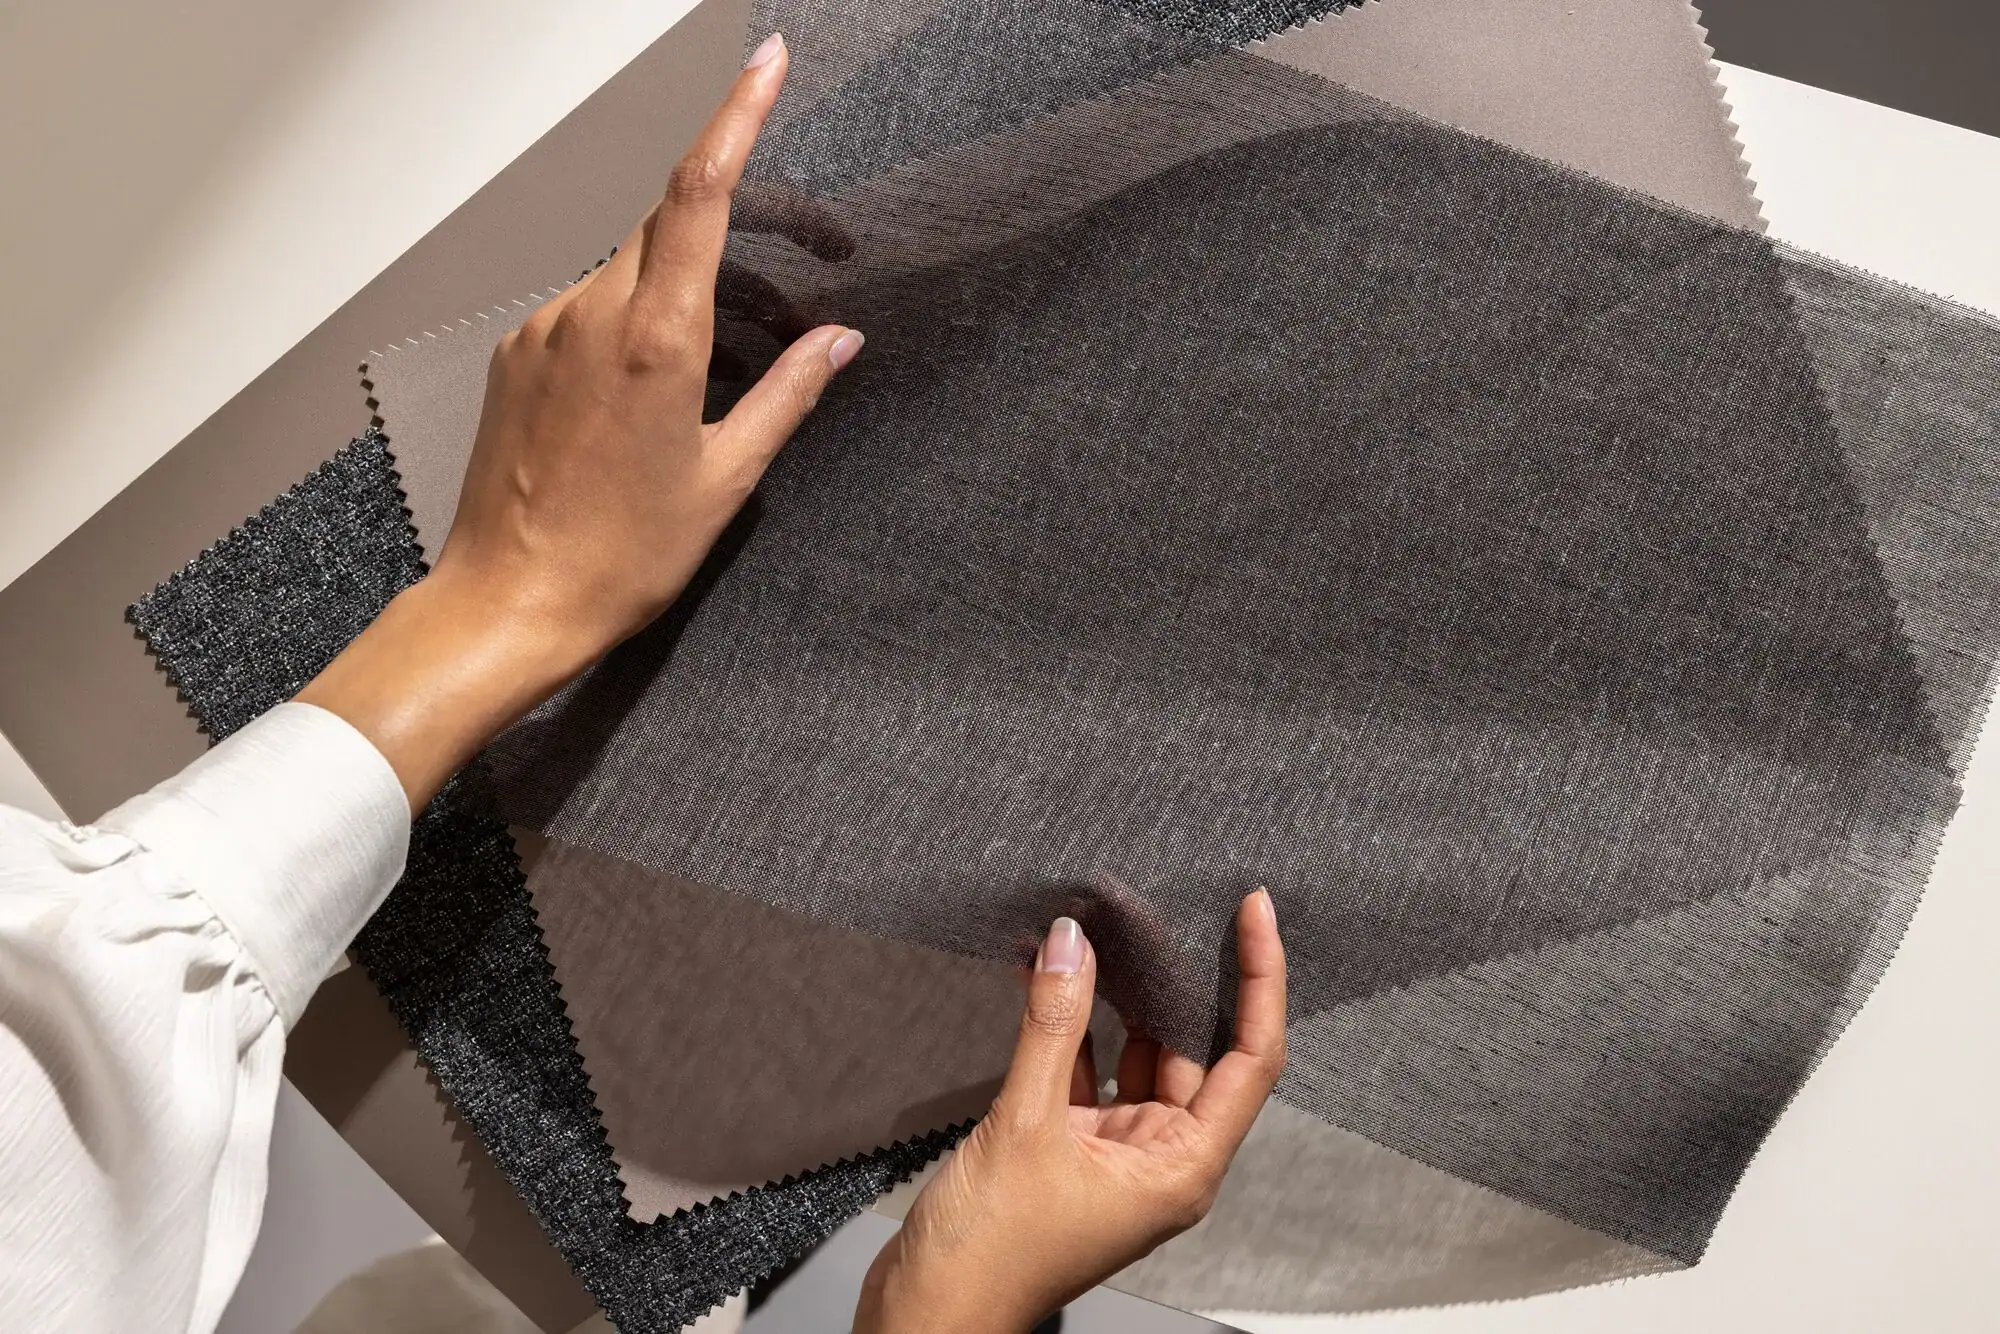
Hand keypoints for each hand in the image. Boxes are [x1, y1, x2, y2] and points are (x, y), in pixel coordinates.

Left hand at [299, 32, 859, 809]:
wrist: (508, 604)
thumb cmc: (617, 558)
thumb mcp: (725, 479)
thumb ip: (787, 396)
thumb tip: (838, 343)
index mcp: (653, 339)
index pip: (698, 191)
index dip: (737, 115)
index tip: (768, 64)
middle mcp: (589, 315)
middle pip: (670, 222)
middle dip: (737, 220)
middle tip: (802, 249)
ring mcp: (543, 330)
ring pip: (630, 267)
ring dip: (687, 285)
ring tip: (727, 361)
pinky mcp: (516, 354)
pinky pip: (589, 307)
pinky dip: (636, 318)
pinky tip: (658, 384)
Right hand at [856, 891, 1286, 1332]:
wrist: (926, 1315)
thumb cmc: (989, 1257)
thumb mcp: (1025, 1124)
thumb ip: (1053, 1028)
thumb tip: (1072, 944)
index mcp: (1182, 1169)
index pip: (1252, 1059)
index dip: (1260, 982)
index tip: (1253, 916)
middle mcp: (1159, 1161)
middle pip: (1194, 1050)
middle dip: (1175, 980)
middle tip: (1157, 910)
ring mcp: (1113, 1155)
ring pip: (1133, 1055)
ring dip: (1116, 999)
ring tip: (1102, 929)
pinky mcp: (1066, 1149)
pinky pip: (1081, 1071)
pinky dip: (1068, 1027)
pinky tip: (1046, 978)